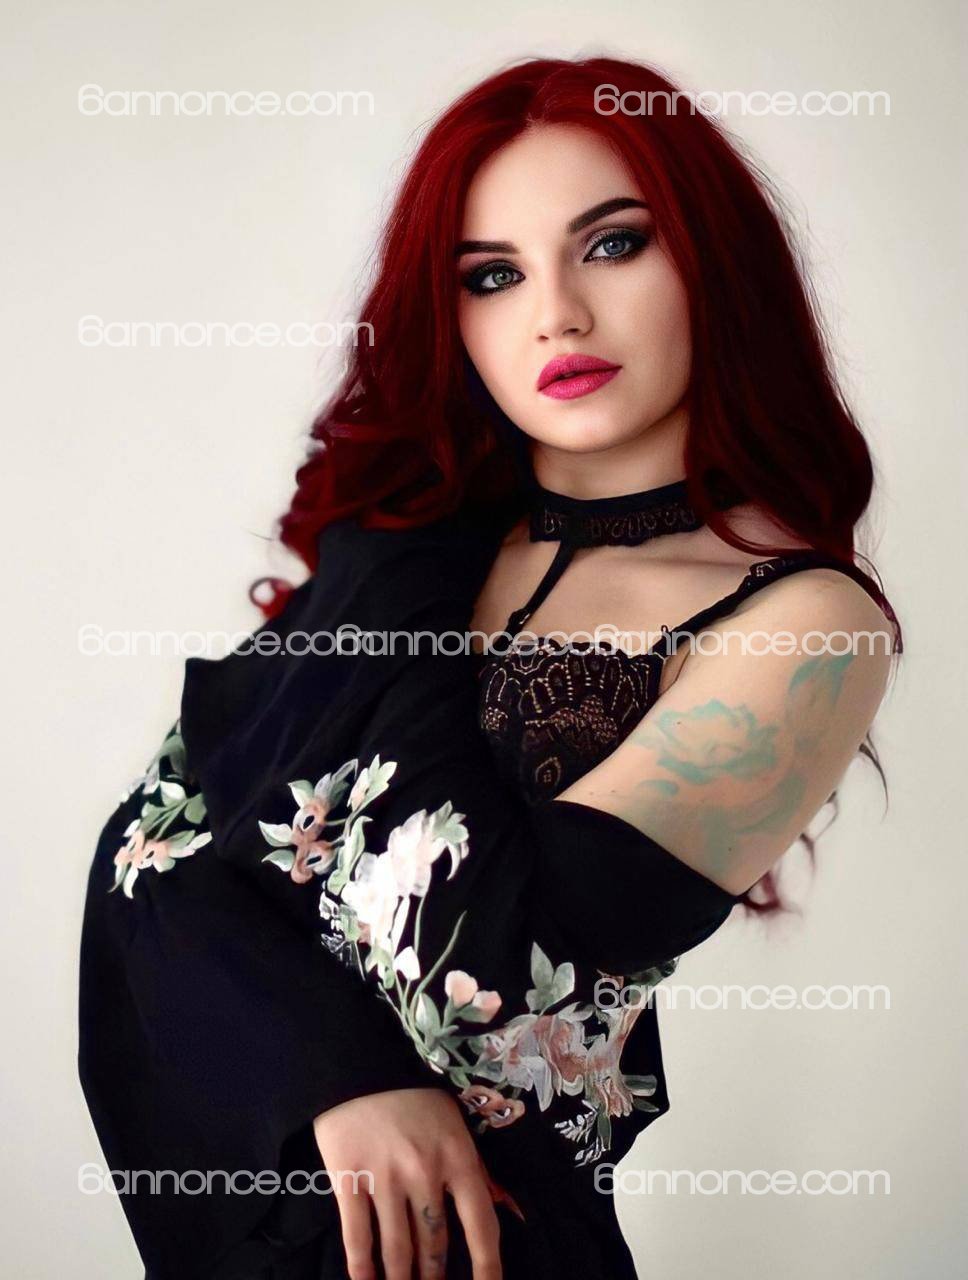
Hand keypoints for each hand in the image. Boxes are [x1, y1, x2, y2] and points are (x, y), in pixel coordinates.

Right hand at [313, 1087, 503, 1279]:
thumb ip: (474, 1167)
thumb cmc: (413, 1095)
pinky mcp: (348, 1179)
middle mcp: (425, 1172)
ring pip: (398, 1250)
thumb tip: (501, 1207)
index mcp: (457, 1157)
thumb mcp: (454, 1123)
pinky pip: (357, 1237)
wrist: (359, 1063)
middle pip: (435, 1245)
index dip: (487, 1268)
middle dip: (435, 1278)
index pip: (481, 1226)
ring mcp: (385, 1178)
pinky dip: (363, 1270)